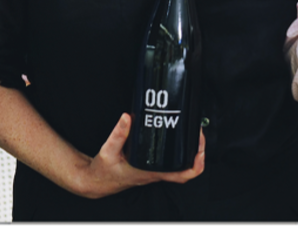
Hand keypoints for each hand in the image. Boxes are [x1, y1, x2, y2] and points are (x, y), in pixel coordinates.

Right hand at [75, 113, 205, 198]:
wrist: (96, 181)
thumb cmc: (103, 170)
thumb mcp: (108, 151)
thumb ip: (118, 134)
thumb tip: (128, 117)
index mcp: (151, 172)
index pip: (182, 176)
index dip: (197, 164)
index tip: (200, 147)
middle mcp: (156, 173)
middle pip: (186, 168)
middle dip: (197, 150)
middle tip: (198, 130)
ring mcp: (154, 170)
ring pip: (180, 164)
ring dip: (189, 149)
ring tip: (191, 128)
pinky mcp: (151, 165)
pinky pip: (170, 160)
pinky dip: (178, 148)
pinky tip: (176, 132)